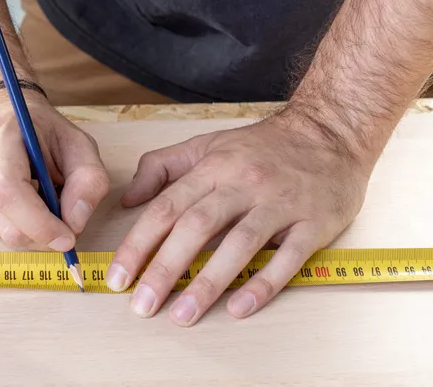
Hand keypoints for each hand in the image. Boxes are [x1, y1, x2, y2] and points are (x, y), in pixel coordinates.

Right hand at [0, 91, 109, 249]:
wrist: (0, 115)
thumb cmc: (41, 130)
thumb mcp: (78, 143)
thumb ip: (89, 180)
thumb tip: (75, 222)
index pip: (8, 193)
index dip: (40, 224)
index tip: (68, 237)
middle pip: (7, 224)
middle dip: (44, 234)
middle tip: (67, 222)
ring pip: (3, 234)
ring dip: (33, 230)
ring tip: (42, 199)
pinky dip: (19, 226)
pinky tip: (23, 201)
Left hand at [106, 111, 372, 325]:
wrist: (330, 132)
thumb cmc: (261, 146)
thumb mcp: (205, 144)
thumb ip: (161, 167)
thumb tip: (127, 199)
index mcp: (212, 167)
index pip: (166, 207)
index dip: (139, 244)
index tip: (118, 277)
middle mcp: (242, 184)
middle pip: (197, 227)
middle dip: (165, 268)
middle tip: (142, 305)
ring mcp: (280, 203)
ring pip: (239, 244)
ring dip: (209, 283)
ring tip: (182, 315)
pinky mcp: (314, 222)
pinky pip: (288, 257)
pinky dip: (264, 283)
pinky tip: (240, 308)